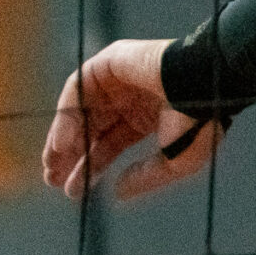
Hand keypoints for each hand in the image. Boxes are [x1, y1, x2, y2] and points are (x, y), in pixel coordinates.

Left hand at [40, 37, 221, 200]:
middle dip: (70, 156)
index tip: (71, 191)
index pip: (109, 143)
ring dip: (63, 139)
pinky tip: (62, 144)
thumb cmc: (199, 120)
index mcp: (146, 118)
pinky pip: (78, 89)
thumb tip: (116, 192)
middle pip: (90, 130)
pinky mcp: (108, 62)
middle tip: (53, 181)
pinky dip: (66, 116)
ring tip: (52, 166)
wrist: (203, 82)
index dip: (90, 166)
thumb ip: (145, 178)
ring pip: (80, 112)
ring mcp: (118, 79)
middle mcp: (129, 99)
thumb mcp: (176, 162)